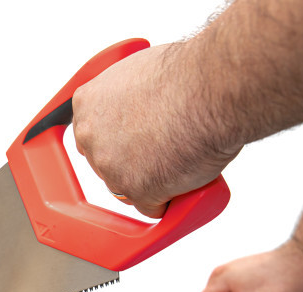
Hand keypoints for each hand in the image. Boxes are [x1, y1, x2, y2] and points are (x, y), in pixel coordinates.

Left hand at [72, 44, 240, 217]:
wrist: (214, 91)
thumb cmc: (188, 77)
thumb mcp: (141, 73)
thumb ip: (126, 97)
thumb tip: (135, 110)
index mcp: (88, 103)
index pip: (92, 136)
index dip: (116, 142)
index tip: (132, 143)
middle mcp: (92, 137)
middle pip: (108, 166)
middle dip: (132, 164)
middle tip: (163, 149)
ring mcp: (112, 168)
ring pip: (128, 190)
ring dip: (151, 182)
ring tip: (179, 159)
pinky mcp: (138, 192)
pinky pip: (151, 208)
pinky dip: (168, 201)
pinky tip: (184, 181)